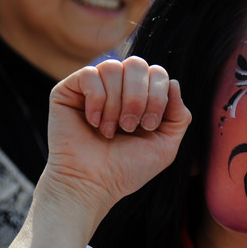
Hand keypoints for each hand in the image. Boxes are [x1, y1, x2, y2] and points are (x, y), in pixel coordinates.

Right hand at [42, 56, 190, 227]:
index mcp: (141, 97)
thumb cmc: (127, 168)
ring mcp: (92, 87)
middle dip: (139, 97)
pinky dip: (96, 100)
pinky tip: (93, 123)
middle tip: (130, 126)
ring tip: (110, 130)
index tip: (149, 127)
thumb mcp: (166, 145)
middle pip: (137, 64)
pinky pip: (89, 74)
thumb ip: (178, 116)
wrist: (93, 184)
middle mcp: (117, 88)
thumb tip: (174, 83)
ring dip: (116, 103)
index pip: (157, 73)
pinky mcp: (68, 90)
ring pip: (112, 67)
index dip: (158, 96)